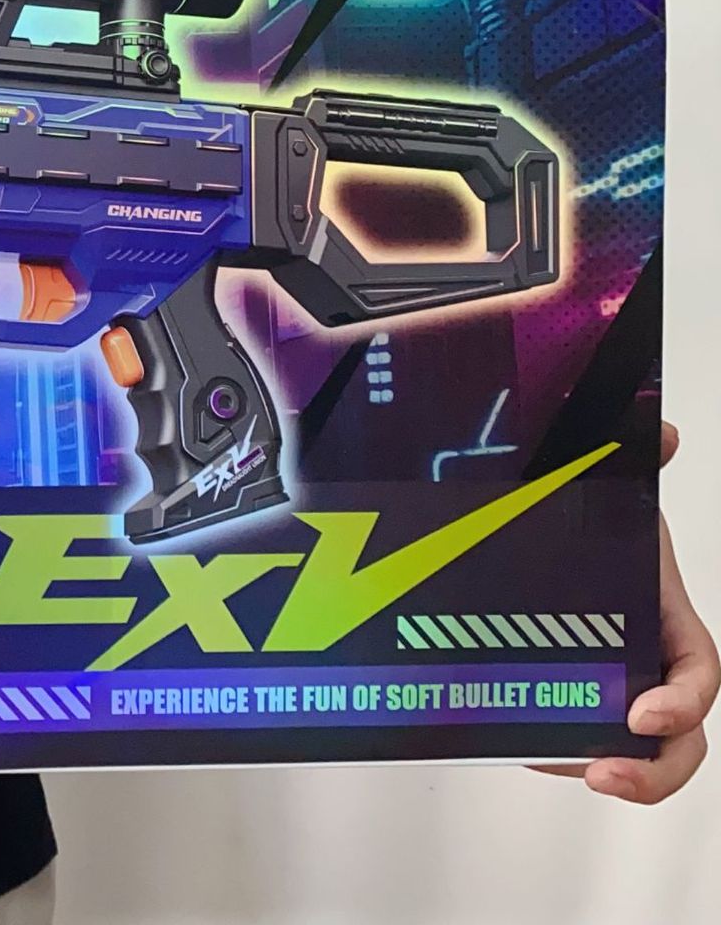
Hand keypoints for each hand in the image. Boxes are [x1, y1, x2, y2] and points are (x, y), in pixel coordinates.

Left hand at [537, 420, 716, 802]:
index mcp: (664, 620)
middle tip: (602, 773)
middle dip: (649, 772)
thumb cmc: (582, 516)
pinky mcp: (555, 692)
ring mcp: (600, 683)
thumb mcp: (609, 486)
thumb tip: (665, 432)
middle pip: (672, 743)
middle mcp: (641, 662)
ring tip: (535, 749)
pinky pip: (559, 732)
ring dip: (581, 758)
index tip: (646, 714)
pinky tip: (507, 734)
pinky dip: (541, 741)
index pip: (697, 677)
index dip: (683, 703)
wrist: (533, 523)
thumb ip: (639, 456)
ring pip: (610, 747)